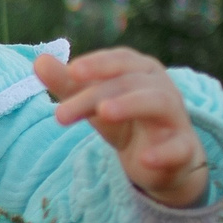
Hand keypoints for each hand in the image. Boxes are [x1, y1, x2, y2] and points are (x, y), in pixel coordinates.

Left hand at [33, 48, 211, 207]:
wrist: (163, 162)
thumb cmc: (126, 122)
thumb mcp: (94, 104)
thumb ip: (68, 84)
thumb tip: (39, 61)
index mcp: (141, 71)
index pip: (120, 61)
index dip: (97, 64)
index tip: (71, 71)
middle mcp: (161, 87)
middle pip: (129, 82)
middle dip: (94, 95)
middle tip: (61, 113)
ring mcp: (175, 117)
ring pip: (157, 103)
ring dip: (130, 105)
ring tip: (104, 113)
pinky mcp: (183, 148)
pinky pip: (178, 147)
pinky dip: (163, 152)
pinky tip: (145, 158)